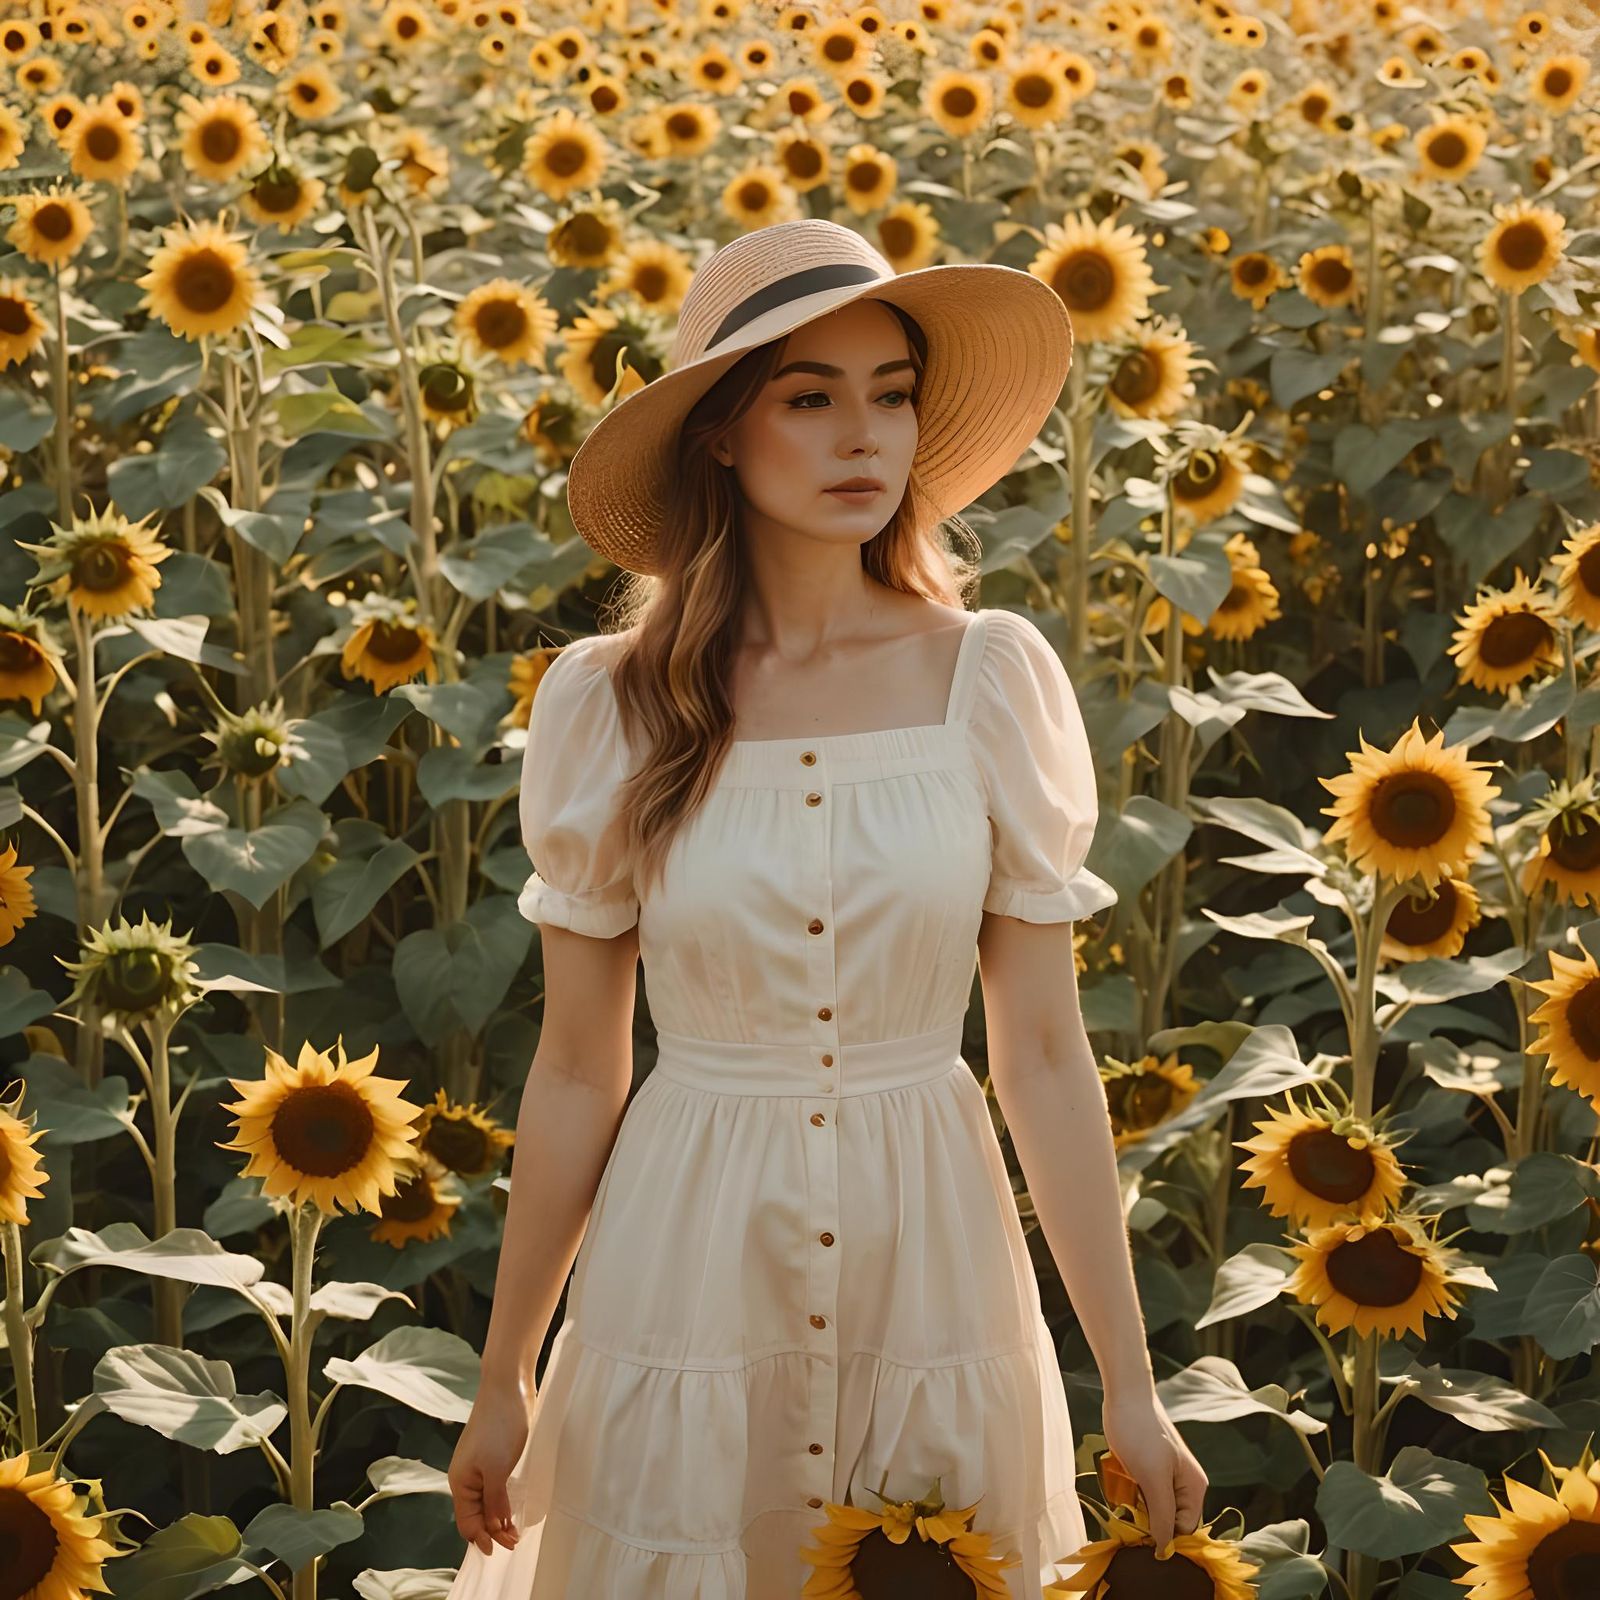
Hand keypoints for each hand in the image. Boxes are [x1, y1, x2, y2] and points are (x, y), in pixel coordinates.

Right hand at [448, 1382, 531, 1557]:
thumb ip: (495, 1501)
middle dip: (493, 1531)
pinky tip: (514, 1508)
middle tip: (516, 1543)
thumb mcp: (497, 1468)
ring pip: (486, 1502)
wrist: (509, 1386)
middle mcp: (467, 1477)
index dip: (483, 1538)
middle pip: (476, 1515)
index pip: (467, 1522)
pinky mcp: (495, 1456)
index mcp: (460, 1481)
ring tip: (516, 1532)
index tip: (503, 1550)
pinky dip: (503, 1502)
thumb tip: (495, 1529)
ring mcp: (480, 1466)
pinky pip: (495, 1488)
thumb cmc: (501, 1425)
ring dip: (499, 1518)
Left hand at [1099, 1391, 1207, 1554]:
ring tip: (1123, 1481)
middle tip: (1129, 1497)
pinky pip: (1138, 1493)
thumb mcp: (1153, 1479)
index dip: (1162, 1534)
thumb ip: (1163, 1517)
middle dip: (1146, 1516)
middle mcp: (1183, 1485)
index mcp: (1194, 1488)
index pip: (1183, 1530)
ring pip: (1149, 1507)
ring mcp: (1164, 1477)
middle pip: (1166, 1520)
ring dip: (1133, 1502)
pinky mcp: (1147, 1469)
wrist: (1123, 1395)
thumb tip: (1165, 1553)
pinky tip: (1118, 1475)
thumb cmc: (1140, 1433)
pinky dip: (1126, 1490)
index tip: (1139, 1527)